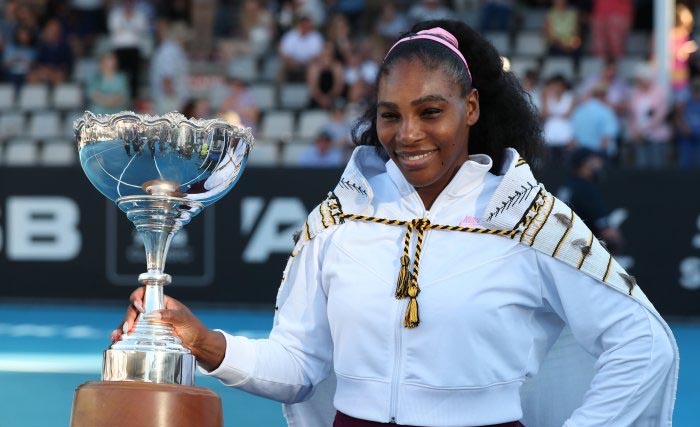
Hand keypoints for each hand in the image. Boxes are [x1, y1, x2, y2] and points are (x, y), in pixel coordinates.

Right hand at [110, 287, 225, 370]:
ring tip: (118, 335)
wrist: (198, 346)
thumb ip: (170, 315)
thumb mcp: (183, 319)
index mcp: (162, 302)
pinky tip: (116, 340)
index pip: (145, 293)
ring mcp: (149, 324)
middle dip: (128, 316)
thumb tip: (152, 314)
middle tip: (128, 328)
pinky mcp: (146, 336)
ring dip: (121, 327)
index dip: (138, 297)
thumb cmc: (194, 328)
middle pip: (134, 309)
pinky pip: (132, 334)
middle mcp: (153, 311)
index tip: (140, 307)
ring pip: (131, 321)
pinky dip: (123, 336)